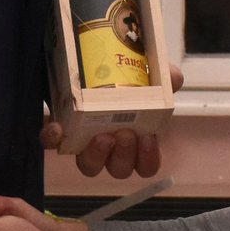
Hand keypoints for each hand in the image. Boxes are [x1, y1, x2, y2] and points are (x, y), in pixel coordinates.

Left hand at [39, 63, 182, 177]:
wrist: (87, 61)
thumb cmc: (125, 78)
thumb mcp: (148, 73)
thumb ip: (164, 76)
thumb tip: (175, 78)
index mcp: (135, 140)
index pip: (145, 166)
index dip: (148, 159)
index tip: (149, 138)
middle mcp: (110, 149)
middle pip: (118, 169)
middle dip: (123, 156)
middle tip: (124, 134)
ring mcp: (84, 143)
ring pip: (89, 166)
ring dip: (96, 155)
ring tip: (102, 136)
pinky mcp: (60, 131)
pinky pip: (53, 144)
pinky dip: (54, 139)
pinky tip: (59, 128)